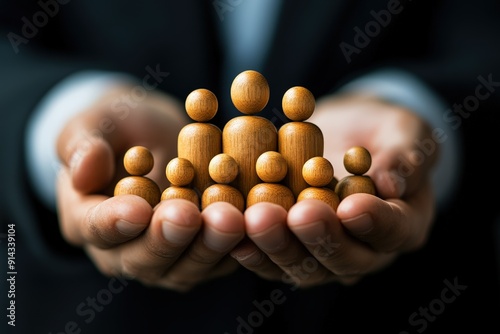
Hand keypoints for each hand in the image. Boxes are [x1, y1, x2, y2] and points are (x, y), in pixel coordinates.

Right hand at [55, 85, 244, 291]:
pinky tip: (253, 224)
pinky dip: (237, 245)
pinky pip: (218, 261)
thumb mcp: (95, 122)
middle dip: (168, 239)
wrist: (157, 140)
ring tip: (230, 220)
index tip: (138, 209)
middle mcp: (123, 252)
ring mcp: (164, 260)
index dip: (114, 222)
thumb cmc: (121, 129)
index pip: (94, 228)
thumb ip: (82, 142)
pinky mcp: (200, 257)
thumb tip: (84, 169)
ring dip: (208, 246)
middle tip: (190, 216)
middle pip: (142, 258)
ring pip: (184, 268)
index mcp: (85, 220)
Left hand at [230, 93, 438, 287]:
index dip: (374, 222)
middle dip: (320, 238)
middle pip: (345, 259)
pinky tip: (235, 230)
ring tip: (258, 220)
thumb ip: (404, 156)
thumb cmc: (380, 132)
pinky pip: (270, 258)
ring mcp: (323, 256)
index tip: (351, 207)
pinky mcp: (290, 249)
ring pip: (303, 266)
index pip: (393, 230)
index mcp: (402, 224)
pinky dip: (252, 247)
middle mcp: (364, 251)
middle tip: (299, 215)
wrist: (344, 135)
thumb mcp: (404, 131)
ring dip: (278, 246)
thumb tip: (389, 183)